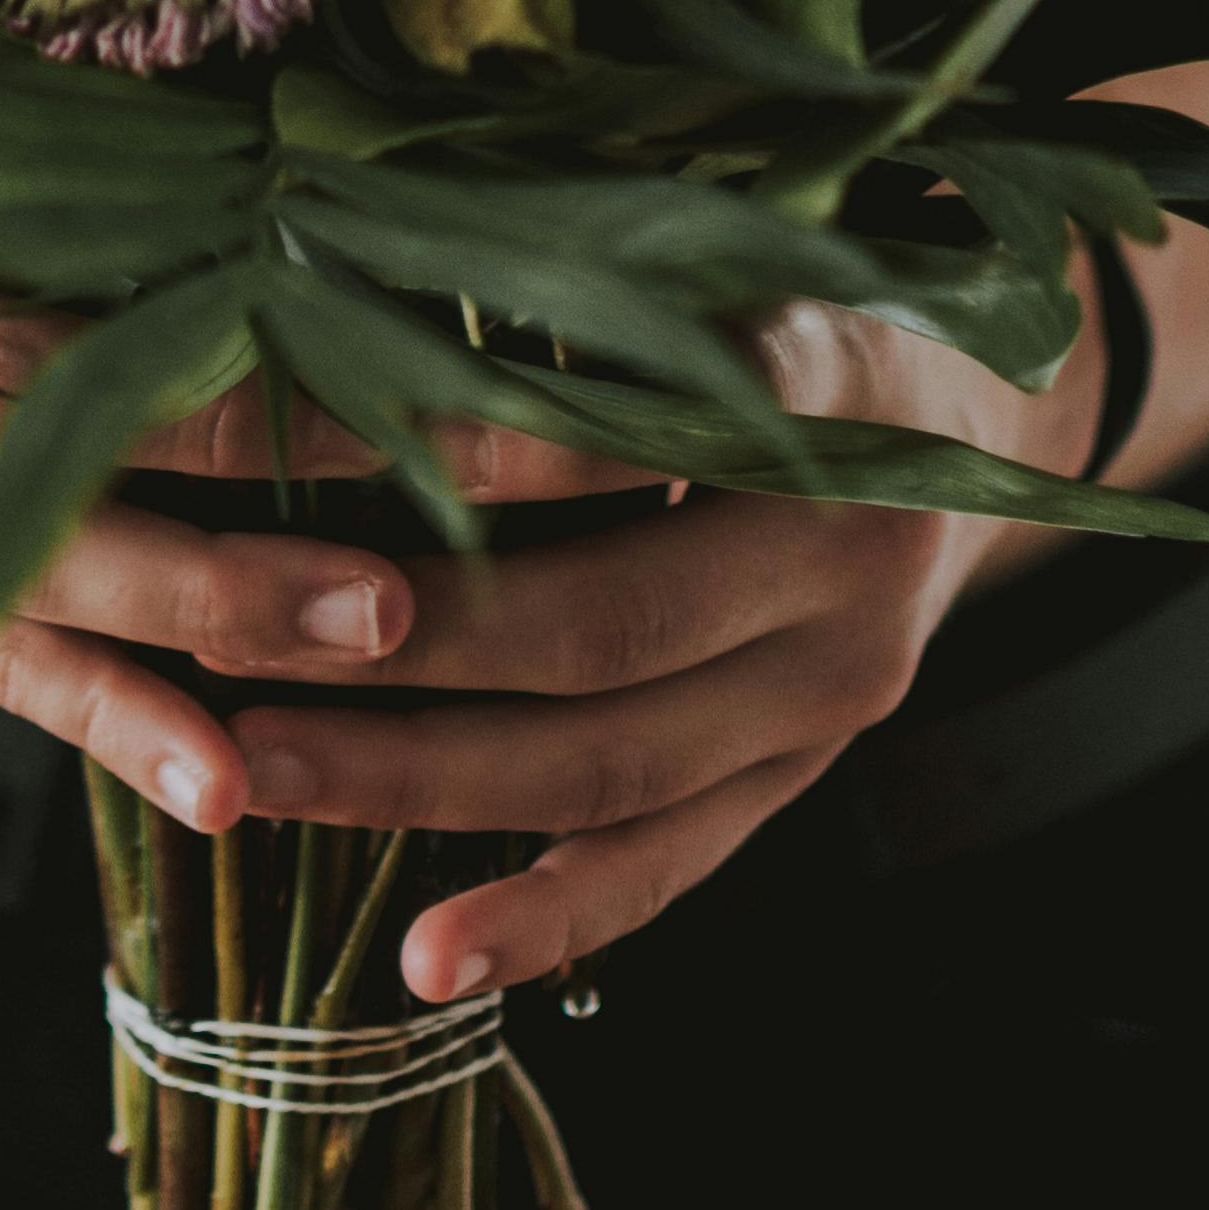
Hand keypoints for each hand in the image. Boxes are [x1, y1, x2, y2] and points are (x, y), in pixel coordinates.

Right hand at [0, 93, 645, 840]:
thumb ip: (0, 103)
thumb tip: (250, 107)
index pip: (65, 281)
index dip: (248, 323)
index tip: (414, 336)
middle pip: (63, 433)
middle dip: (271, 489)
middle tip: (452, 533)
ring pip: (16, 566)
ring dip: (205, 618)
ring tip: (378, 654)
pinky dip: (91, 714)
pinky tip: (218, 781)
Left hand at [218, 299, 1101, 1004]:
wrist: (983, 421)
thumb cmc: (788, 304)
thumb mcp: (728, 249)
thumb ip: (591, 274)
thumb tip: (339, 260)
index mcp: (830, 389)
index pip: (635, 428)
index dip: (468, 450)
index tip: (291, 445)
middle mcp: (849, 551)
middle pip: (611, 621)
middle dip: (403, 646)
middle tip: (225, 639)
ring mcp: (836, 683)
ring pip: (620, 760)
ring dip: (427, 780)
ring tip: (258, 776)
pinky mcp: (803, 770)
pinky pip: (671, 863)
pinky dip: (546, 915)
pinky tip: (424, 960)